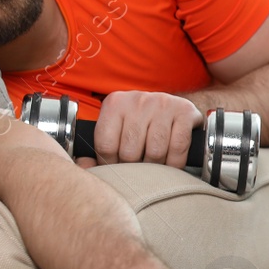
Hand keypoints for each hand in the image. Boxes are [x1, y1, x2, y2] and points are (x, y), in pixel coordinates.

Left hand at [79, 91, 202, 168]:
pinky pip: (177, 148)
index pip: (105, 145)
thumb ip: (99, 149)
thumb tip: (84, 166)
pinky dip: (175, 163)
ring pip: (154, 152)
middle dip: (135, 168)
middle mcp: (137, 100)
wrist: (177, 106)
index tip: (119, 168)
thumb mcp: (118, 129)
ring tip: (155, 166)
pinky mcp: (184, 111)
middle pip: (130, 152)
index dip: (111, 164)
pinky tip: (172, 163)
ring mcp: (162, 104)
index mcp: (115, 103)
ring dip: (156, 167)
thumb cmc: (143, 124)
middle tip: (140, 168)